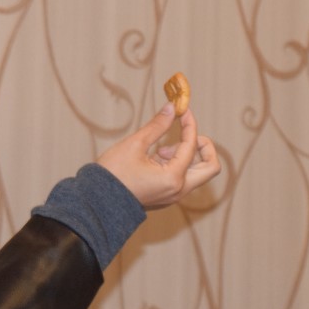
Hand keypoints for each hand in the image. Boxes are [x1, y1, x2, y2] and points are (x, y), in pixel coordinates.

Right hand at [96, 103, 220, 209]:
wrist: (97, 202)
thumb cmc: (113, 174)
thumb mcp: (135, 145)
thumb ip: (157, 125)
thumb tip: (171, 107)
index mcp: (173, 178)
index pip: (192, 145)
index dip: (189, 124)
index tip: (182, 109)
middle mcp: (179, 190)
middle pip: (210, 166)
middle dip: (204, 146)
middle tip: (187, 135)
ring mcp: (174, 196)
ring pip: (198, 173)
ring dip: (188, 156)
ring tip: (160, 150)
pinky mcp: (167, 197)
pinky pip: (184, 178)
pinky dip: (178, 164)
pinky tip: (155, 158)